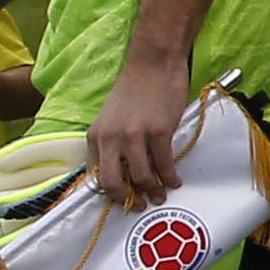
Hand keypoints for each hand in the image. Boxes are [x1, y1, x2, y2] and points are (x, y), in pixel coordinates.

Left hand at [87, 46, 194, 206]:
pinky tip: (175, 180)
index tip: (121, 199)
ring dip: (152, 191)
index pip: (95, 174)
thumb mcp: (111, 117)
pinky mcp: (158, 132)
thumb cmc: (135, 88)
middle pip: (112, 182)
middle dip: (127, 198)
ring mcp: (134, 136)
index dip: (108, 192)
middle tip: (138, 204)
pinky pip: (164, 164)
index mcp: (96, 136)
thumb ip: (112, 141)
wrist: (153, 64)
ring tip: (161, 195)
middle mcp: (110, 138)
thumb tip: (122, 167)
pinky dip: (170, 177)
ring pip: (140, 177)